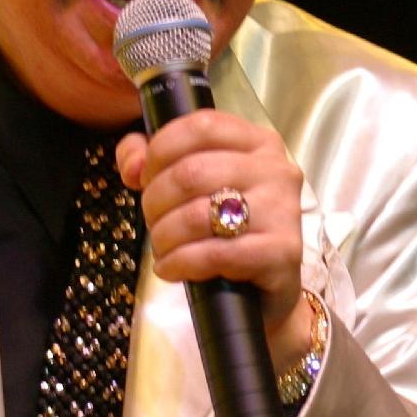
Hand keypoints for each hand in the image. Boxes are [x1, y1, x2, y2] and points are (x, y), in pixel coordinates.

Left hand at [117, 111, 312, 369]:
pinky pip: (214, 254)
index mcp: (259, 143)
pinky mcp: (281, 253)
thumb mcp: (192, 188)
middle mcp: (277, 170)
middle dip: (155, 201)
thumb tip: (133, 165)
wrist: (264, 290)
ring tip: (163, 249)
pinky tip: (172, 269)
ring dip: (164, 237)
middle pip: (192, 172)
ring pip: (198, 214)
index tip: (148, 177)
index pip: (202, 126)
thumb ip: (151, 160)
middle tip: (153, 221)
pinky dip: (180, 263)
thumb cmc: (226, 231)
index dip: (161, 150)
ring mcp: (283, 211)